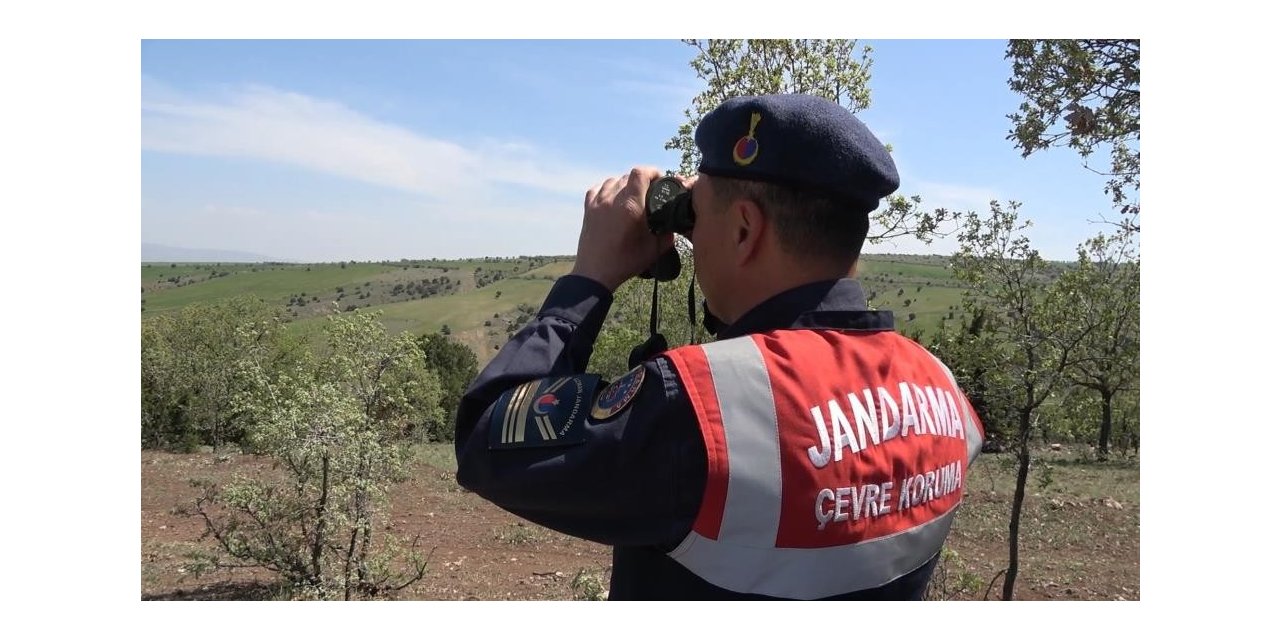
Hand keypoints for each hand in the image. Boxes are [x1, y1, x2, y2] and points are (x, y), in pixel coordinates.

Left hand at [570, 167, 675, 291]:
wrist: (596, 273)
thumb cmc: (625, 262)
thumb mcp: (654, 249)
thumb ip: (667, 234)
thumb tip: (673, 225)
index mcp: (631, 206)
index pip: (640, 173)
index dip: (652, 171)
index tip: (659, 180)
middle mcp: (613, 199)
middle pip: (628, 176)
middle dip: (641, 180)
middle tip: (648, 192)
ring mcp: (598, 203)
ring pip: (613, 180)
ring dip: (625, 184)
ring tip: (631, 196)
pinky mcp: (588, 209)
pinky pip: (598, 188)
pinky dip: (608, 188)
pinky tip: (613, 197)